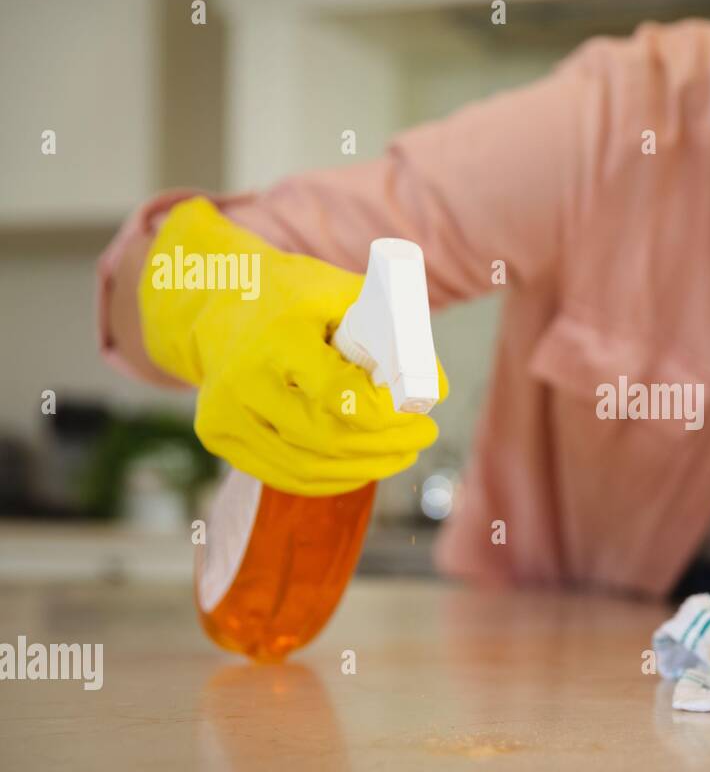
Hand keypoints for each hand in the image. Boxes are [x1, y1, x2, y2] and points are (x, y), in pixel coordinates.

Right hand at [139, 198, 445, 494]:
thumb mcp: (341, 293)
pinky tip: (364, 468)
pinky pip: (286, 475)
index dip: (387, 413)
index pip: (341, 395)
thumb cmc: (290, 296)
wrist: (212, 300)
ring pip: (309, 465)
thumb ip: (391, 332)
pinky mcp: (219, 436)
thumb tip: (436, 390)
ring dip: (367, 468)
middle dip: (387, 445)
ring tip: (404, 453)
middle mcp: (243, 380)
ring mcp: (225, 413)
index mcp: (277, 337)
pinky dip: (333, 479)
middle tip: (425, 436)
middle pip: (327, 437)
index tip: (422, 409)